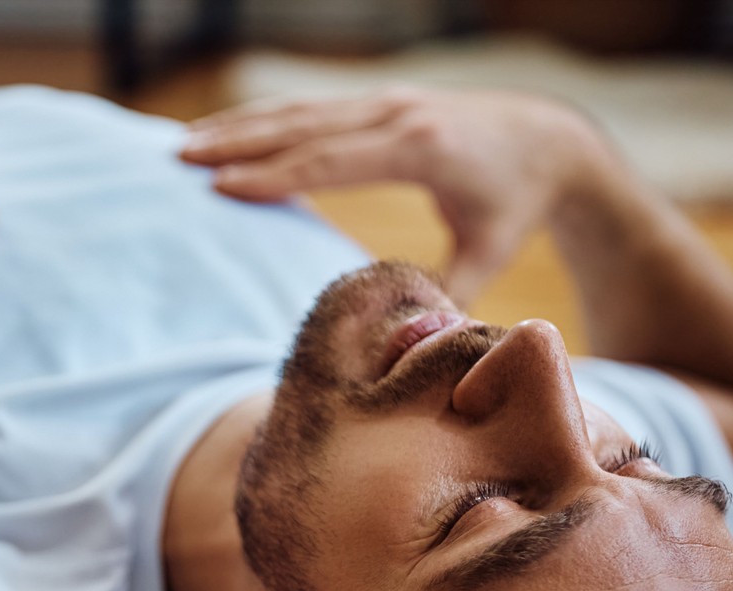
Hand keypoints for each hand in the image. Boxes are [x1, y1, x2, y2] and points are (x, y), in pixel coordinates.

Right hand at [181, 89, 604, 303]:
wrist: (551, 141)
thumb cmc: (517, 205)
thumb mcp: (489, 255)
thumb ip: (445, 297)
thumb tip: (407, 347)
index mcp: (422, 148)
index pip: (334, 159)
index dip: (276, 174)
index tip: (222, 186)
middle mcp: (399, 113)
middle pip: (305, 126)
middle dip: (240, 141)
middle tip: (181, 157)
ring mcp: (387, 101)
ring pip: (303, 110)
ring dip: (242, 125)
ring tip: (185, 141)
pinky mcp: (379, 103)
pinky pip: (314, 109)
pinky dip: (267, 119)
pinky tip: (228, 132)